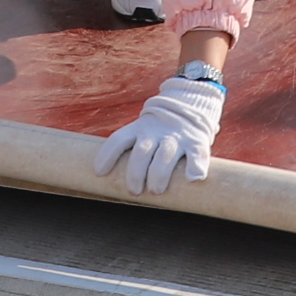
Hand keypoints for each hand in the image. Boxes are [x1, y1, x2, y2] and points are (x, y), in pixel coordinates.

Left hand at [93, 72, 223, 193]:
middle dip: (135, 172)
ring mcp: (176, 137)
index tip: (99, 172)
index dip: (108, 155)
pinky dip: (196, 166)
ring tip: (156, 191)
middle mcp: (156, 131)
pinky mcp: (196, 142)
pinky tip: (193, 178)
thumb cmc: (157, 130)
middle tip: (134, 191)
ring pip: (165, 155)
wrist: (190, 104)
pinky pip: (196, 154)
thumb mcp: (141, 130)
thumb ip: (127, 150)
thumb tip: (104, 177)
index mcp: (138, 128)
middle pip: (142, 151)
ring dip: (159, 174)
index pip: (119, 139)